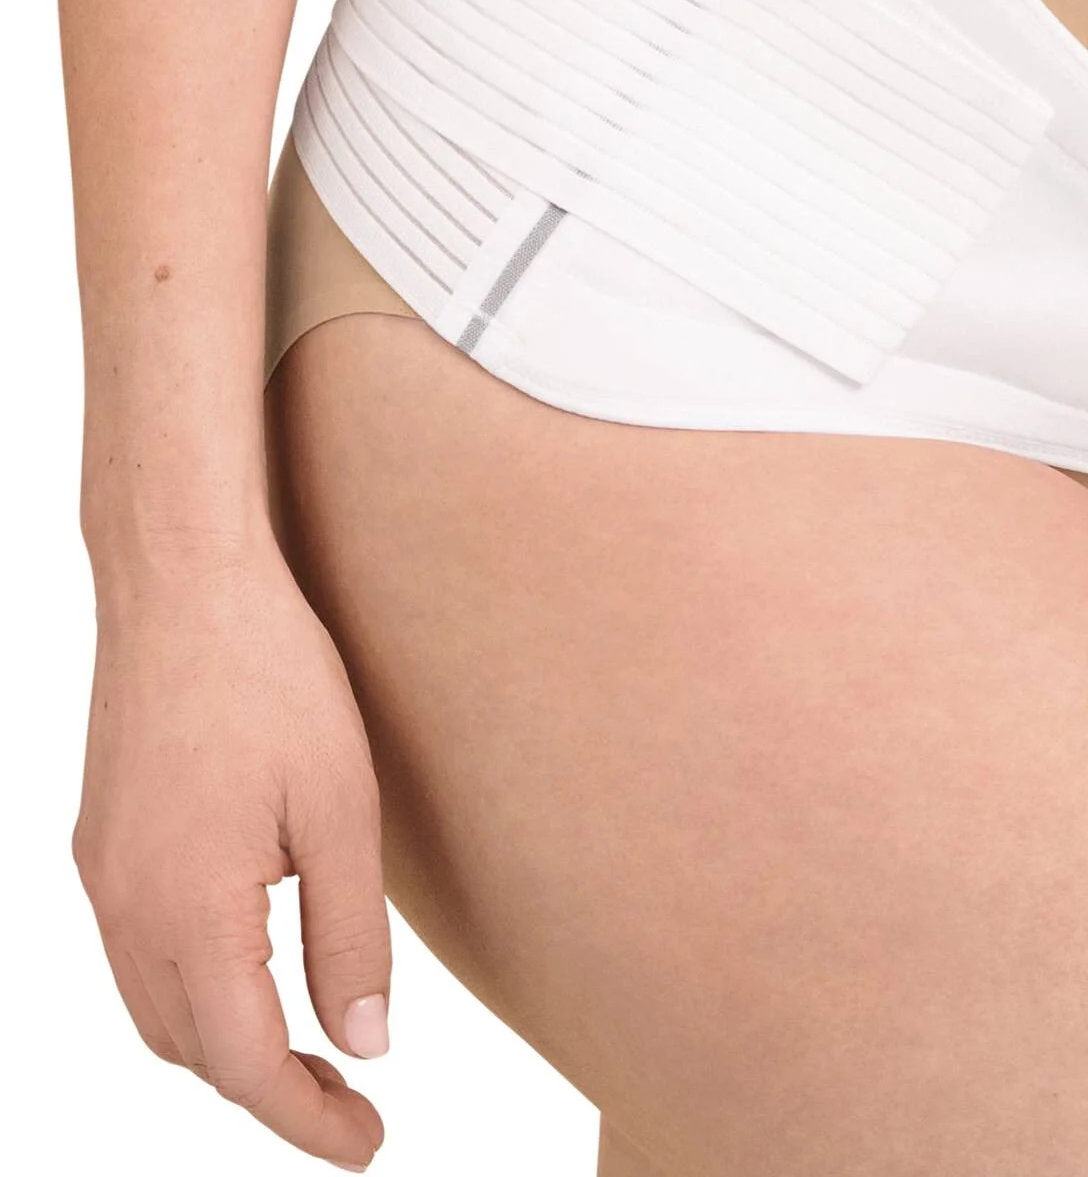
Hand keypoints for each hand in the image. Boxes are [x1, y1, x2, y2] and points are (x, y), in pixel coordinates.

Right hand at [72, 530, 390, 1169]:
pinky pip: (138, 956)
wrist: (184, 585)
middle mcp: (124, 910)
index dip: (309, 1120)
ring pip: (157, 1011)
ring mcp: (101, 877)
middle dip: (272, 1092)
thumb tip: (367, 1043)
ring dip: (228, 1046)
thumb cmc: (274, 680)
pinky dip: (194, 991)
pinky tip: (252, 970)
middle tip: (355, 1103)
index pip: (246, 1063)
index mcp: (187, 912)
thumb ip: (349, 936)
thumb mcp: (340, 810)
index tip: (368, 1149)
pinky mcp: (101, 844)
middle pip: (192, 1052)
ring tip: (314, 1047)